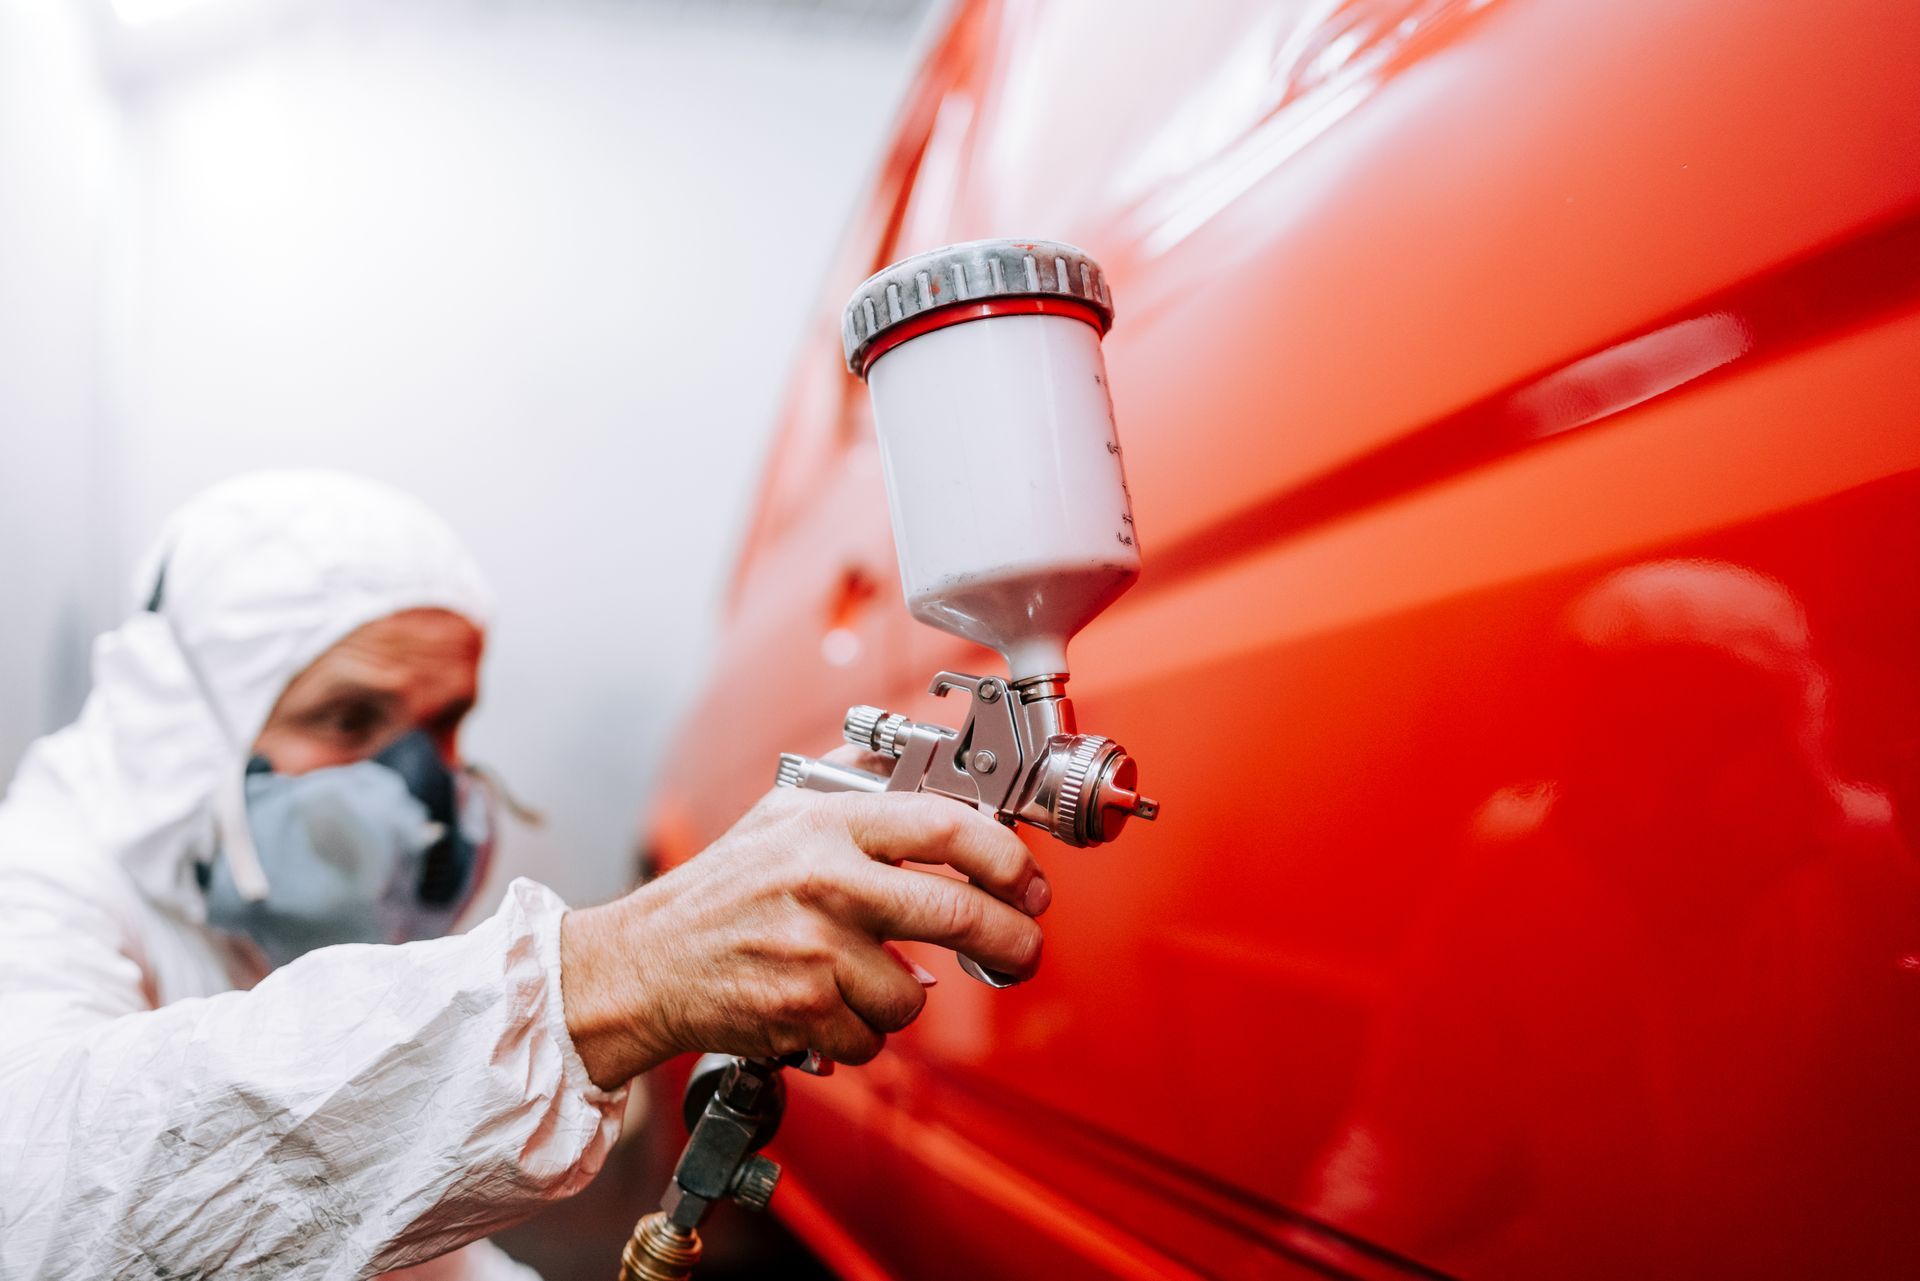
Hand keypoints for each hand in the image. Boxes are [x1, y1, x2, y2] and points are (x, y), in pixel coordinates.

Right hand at [559, 786, 1048, 1088]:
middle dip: (1011, 939)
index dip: (1006, 856)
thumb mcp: (779, 811)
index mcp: (827, 826)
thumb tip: (932, 774)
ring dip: (903, 997)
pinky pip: (872, 1036)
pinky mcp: (802, 1010)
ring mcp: (814, 950)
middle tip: (1024, 948)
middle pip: (957, 914)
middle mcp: (824, 882)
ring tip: (863, 977)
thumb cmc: (716, 891)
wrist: (644, 963)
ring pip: (915, 993)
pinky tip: (827, 1006)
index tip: (1030, 880)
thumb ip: (854, 790)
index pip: (945, 827)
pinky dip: (860, 1032)